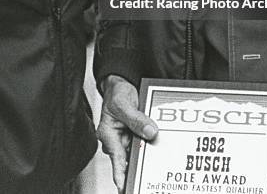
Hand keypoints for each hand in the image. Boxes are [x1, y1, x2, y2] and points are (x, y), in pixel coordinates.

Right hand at [97, 75, 157, 192]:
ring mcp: (126, 139)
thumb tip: (150, 132)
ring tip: (156, 159)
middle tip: (149, 173)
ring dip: (146, 154)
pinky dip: (150, 144)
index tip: (124, 187)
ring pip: (138, 152)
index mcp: (108, 134)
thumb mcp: (123, 103)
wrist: (122, 84)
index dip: (121, 175)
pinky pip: (143, 143)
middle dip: (139, 166)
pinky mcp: (135, 135)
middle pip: (128, 159)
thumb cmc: (116, 93)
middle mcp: (116, 140)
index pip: (116, 158)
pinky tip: (158, 145)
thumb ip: (136, 118)